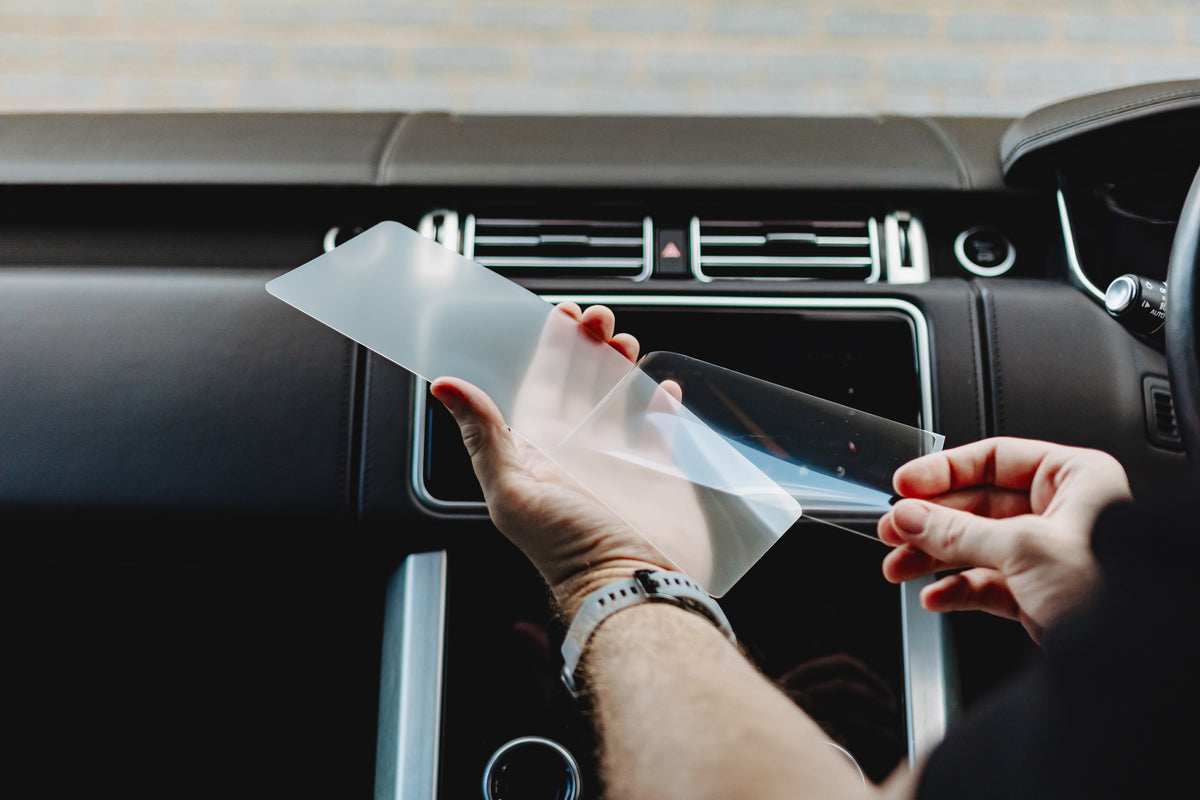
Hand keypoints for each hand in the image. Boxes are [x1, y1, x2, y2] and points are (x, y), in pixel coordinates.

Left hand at [431, 303, 703, 617]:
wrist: (633, 587)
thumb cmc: (569, 551)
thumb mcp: (513, 490)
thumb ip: (483, 435)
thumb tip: (444, 386)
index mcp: (540, 455)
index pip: (542, 387)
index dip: (550, 350)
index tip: (560, 315)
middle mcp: (578, 456)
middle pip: (581, 386)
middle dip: (588, 346)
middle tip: (598, 319)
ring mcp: (621, 464)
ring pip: (619, 401)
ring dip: (621, 366)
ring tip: (624, 340)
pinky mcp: (660, 475)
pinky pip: (659, 431)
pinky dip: (661, 405)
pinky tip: (662, 386)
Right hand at [877, 437, 1130, 640]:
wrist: (1131, 658)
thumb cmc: (1108, 589)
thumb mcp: (1022, 548)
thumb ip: (956, 530)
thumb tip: (910, 515)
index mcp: (1073, 478)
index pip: (993, 458)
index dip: (943, 471)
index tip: (905, 484)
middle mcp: (1062, 510)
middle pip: (977, 504)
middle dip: (930, 522)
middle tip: (894, 529)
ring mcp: (1049, 553)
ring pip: (976, 544)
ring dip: (933, 557)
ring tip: (899, 566)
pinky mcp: (1040, 592)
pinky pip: (986, 582)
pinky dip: (956, 589)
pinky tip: (933, 596)